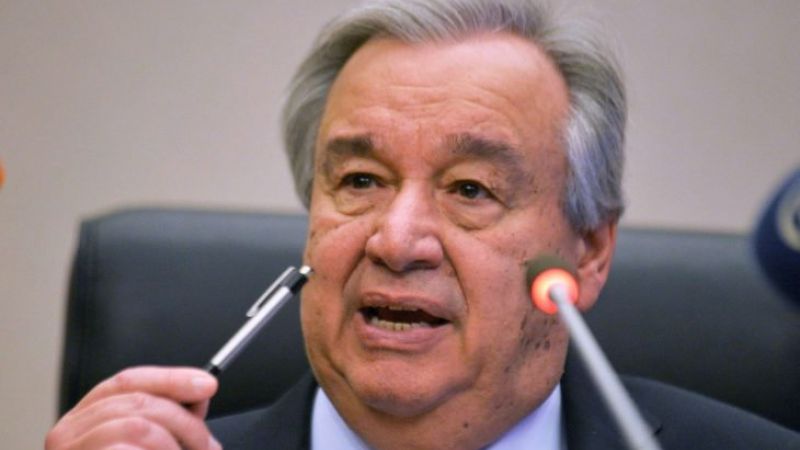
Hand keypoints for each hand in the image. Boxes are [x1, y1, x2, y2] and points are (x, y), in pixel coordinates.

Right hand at [46, 366, 221, 449]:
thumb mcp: (157, 445)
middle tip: (207, 446)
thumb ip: (170, 418)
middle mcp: (68, 433)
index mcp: (86, 419)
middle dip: (184, 421)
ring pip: (138, 427)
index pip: (127, 381)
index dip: (171, 378)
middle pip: (138, 402)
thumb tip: (199, 391)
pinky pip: (126, 449)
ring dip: (175, 444)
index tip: (208, 384)